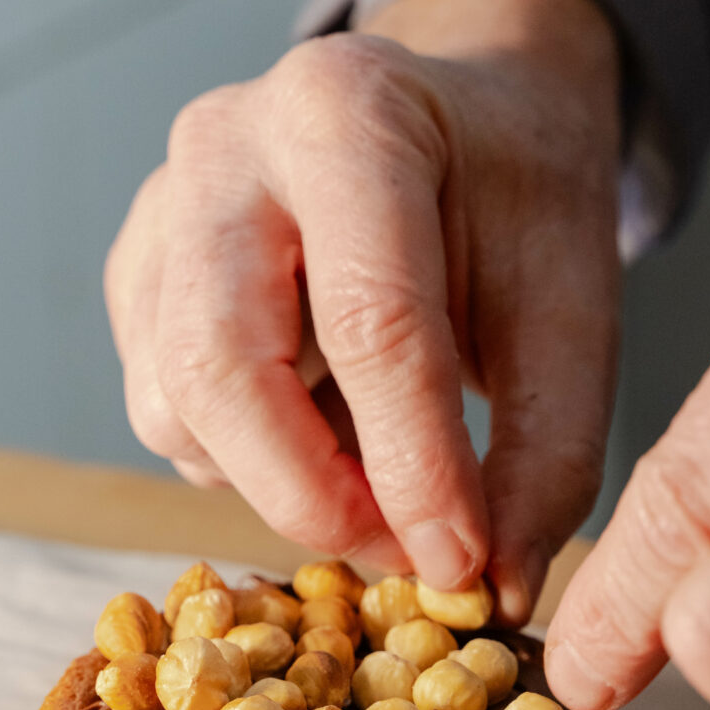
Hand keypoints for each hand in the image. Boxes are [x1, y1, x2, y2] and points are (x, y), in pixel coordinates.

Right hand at [104, 0, 620, 620]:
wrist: (455, 122)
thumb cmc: (512, 202)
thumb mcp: (571, 310)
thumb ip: (547, 455)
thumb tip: (494, 591)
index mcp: (348, 118)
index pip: (369, 324)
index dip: (415, 470)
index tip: (459, 567)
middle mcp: (224, 150)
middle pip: (221, 369)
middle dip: (311, 496)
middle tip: (400, 554)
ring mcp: (161, 212)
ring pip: (175, 406)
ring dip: (274, 483)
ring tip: (372, 476)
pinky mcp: (138, 277)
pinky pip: (163, 411)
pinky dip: (242, 460)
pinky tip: (318, 431)